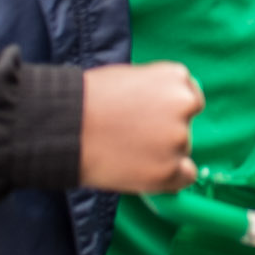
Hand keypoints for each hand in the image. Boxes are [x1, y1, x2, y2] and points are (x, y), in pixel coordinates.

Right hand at [79, 62, 205, 192]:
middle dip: (166, 131)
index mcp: (175, 77)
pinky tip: (146, 171)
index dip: (170, 110)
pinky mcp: (168, 170)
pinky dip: (171, 177)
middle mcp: (184, 105)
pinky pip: (185, 176)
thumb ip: (155, 91)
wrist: (65, 126)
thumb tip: (166, 108)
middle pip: (186, 124)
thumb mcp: (128, 77)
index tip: (152, 117)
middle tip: (134, 136)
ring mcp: (179, 139)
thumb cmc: (87, 99)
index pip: (189, 97)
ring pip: (182, 150)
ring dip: (163, 153)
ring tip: (127, 151)